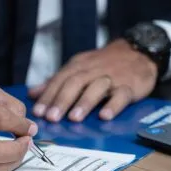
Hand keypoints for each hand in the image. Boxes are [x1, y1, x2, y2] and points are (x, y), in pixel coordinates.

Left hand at [29, 39, 157, 121]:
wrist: (138, 52)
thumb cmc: (103, 65)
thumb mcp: (78, 68)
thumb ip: (56, 82)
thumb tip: (32, 93)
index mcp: (77, 66)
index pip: (59, 80)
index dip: (48, 96)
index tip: (38, 112)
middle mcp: (92, 70)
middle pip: (75, 83)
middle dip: (62, 100)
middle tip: (52, 117)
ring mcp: (112, 78)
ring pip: (96, 88)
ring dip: (84, 103)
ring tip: (73, 118)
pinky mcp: (129, 86)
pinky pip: (121, 95)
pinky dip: (113, 105)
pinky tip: (104, 116)